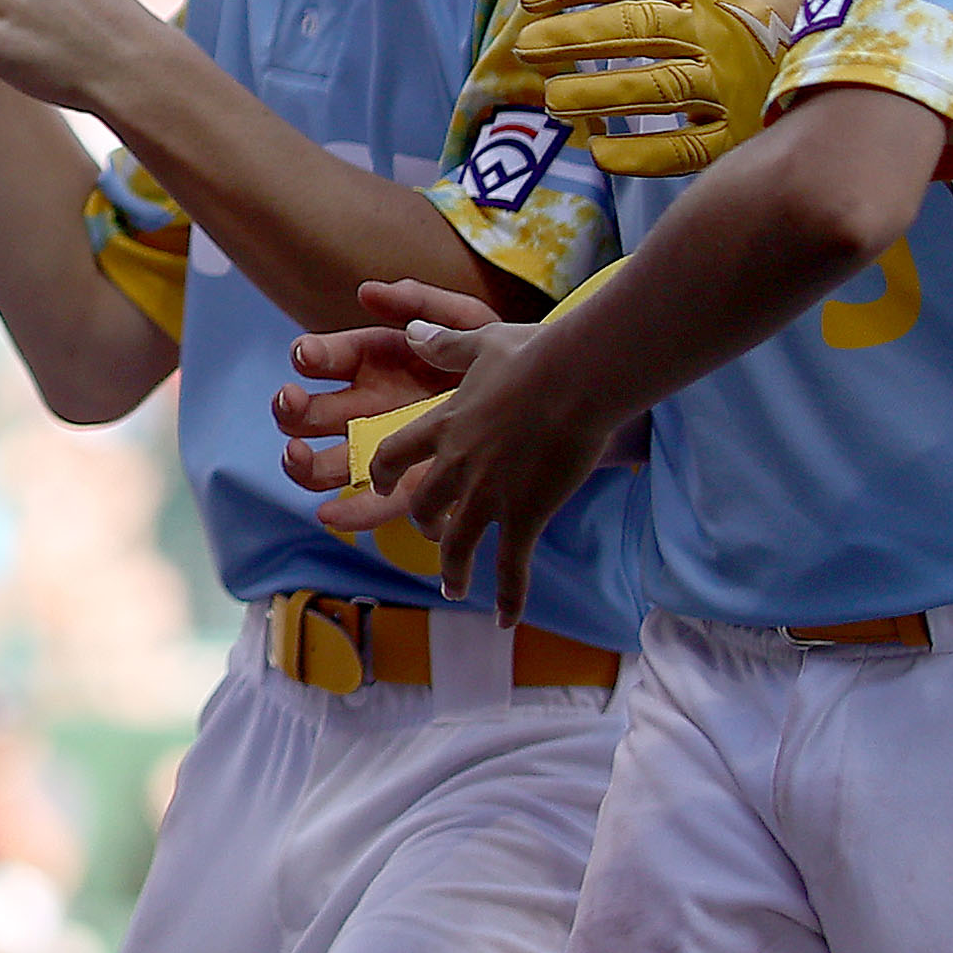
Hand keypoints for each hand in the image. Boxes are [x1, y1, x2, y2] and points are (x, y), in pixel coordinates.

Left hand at [271, 280, 604, 623]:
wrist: (574, 380)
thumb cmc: (534, 355)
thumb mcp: (479, 342)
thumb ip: (442, 343)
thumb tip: (411, 330)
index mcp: (445, 426)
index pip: (394, 455)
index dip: (382, 474)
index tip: (378, 487)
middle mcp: (457, 465)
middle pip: (422, 506)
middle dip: (423, 524)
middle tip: (432, 536)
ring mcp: (488, 494)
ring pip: (457, 544)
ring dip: (454, 571)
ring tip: (455, 589)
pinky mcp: (524, 515)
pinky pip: (510, 566)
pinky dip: (508, 598)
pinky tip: (507, 621)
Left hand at [509, 0, 801, 177]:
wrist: (848, 57)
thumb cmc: (762, 4)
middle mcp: (717, 28)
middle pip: (636, 26)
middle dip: (574, 36)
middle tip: (525, 48)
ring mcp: (732, 83)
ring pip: (656, 87)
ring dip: (598, 94)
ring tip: (552, 101)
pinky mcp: (742, 133)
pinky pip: (686, 148)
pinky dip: (641, 153)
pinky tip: (600, 151)